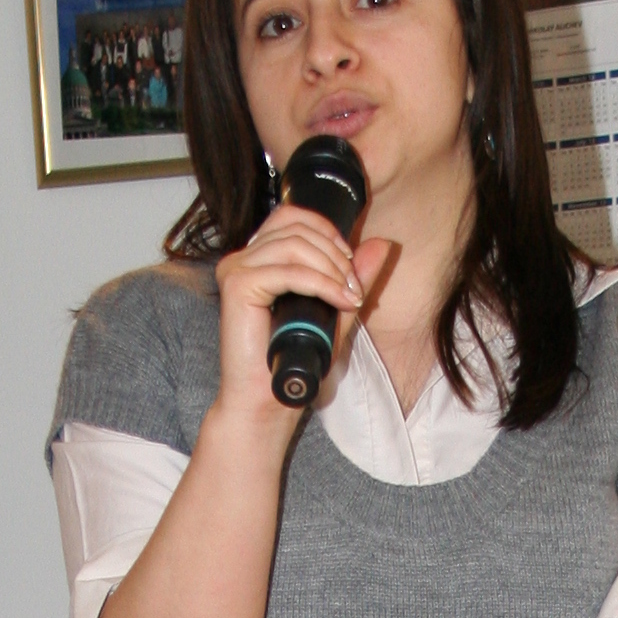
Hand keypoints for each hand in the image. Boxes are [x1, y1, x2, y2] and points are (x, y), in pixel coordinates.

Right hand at [214, 205, 391, 427]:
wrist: (267, 401)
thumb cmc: (293, 363)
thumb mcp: (334, 312)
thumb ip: (353, 278)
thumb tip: (382, 243)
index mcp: (259, 258)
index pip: (292, 215)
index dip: (327, 230)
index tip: (350, 265)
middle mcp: (242, 258)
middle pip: (295, 226)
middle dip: (334, 253)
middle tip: (353, 288)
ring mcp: (236, 269)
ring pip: (293, 245)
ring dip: (330, 269)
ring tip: (347, 297)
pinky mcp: (237, 285)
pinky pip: (287, 271)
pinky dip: (320, 283)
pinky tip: (338, 301)